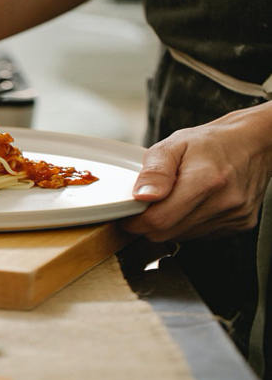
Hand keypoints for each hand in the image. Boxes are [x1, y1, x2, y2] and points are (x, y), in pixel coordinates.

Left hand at [122, 102, 271, 241]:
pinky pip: (201, 235)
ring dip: (171, 224)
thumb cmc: (210, 143)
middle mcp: (224, 201)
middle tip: (147, 207)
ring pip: (183, 237)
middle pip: (168, 233)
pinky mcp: (241, 224)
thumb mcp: (173, 145)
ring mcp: (235, 215)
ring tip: (175, 199)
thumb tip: (141, 196)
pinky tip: (194, 205)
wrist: (251, 143)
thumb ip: (154, 171)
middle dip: (150, 225)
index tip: (128, 216)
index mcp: (205, 180)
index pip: (159, 219)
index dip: (136, 222)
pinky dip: (190, 225)